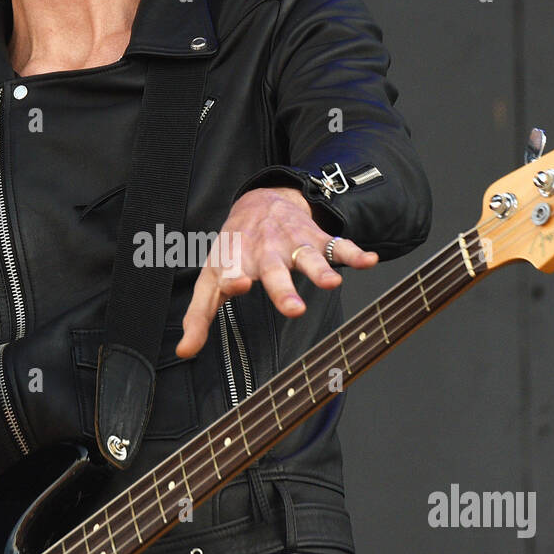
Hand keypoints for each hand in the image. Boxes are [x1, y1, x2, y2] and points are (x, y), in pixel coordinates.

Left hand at [175, 187, 377, 358]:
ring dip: (320, 270)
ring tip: (332, 283)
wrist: (261, 202)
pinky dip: (354, 253)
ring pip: (308, 258)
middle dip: (283, 289)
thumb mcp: (211, 278)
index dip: (233, 279)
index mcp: (236, 261)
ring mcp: (292, 244)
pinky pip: (338, 246)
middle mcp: (264, 252)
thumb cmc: (233, 250)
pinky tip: (369, 261)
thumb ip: (199, 316)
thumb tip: (184, 351)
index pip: (231, 271)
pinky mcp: (316, 239)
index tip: (238, 286)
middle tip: (294, 309)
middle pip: (274, 271)